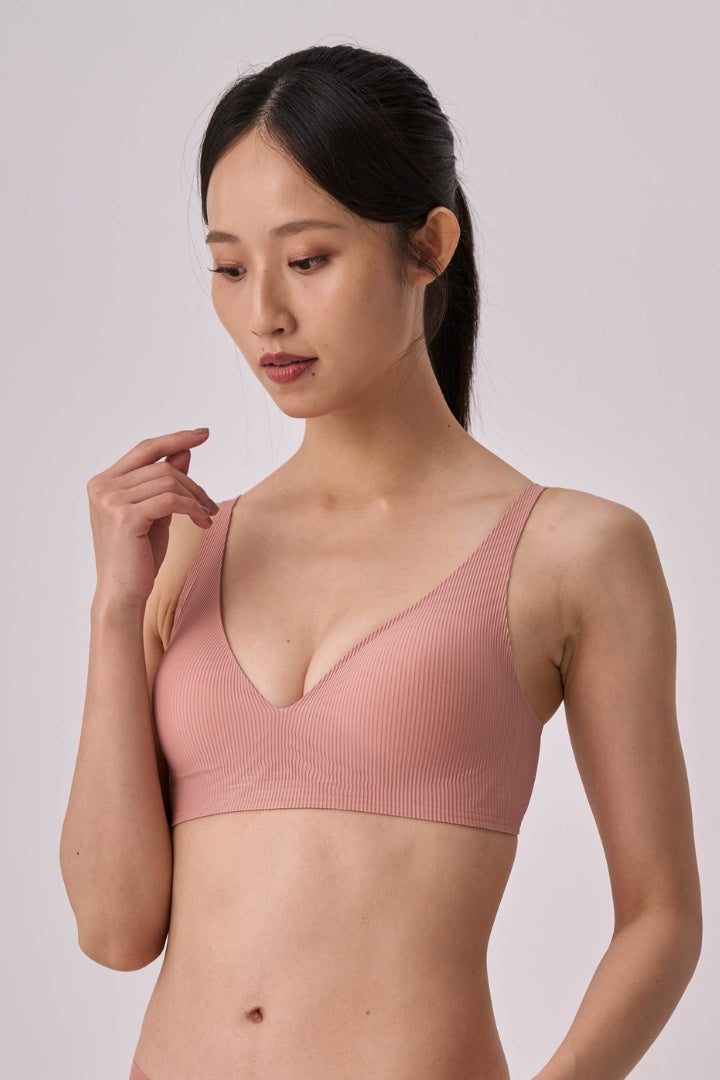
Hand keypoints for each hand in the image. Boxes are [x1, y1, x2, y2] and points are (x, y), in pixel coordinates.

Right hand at [87, 428, 218, 608]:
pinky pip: (170, 500)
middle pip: (162, 467)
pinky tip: (201, 522)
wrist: (122, 594)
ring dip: (195, 498)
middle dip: (193, 484)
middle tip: (210, 505)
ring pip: (168, 481)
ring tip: (206, 516)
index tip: (203, 433)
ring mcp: (110, 500)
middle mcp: (103, 487)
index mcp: (104, 482)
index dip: (175, 438)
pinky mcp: (124, 516)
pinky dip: (192, 508)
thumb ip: (165, 482)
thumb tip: (183, 451)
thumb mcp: (156, 513)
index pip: (145, 450)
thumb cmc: (138, 558)